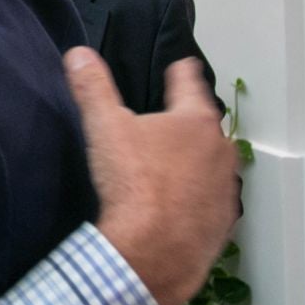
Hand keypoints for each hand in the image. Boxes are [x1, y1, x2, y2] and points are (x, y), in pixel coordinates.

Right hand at [66, 51, 238, 304]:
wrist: (153, 252)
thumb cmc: (133, 181)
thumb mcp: (106, 128)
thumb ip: (93, 87)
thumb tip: (78, 52)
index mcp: (195, 120)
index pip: (189, 82)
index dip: (180, 71)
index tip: (180, 64)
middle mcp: (220, 149)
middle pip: (205, 125)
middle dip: (190, 122)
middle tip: (171, 122)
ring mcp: (226, 188)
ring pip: (213, 164)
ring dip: (198, 161)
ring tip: (176, 166)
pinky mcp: (224, 223)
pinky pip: (212, 201)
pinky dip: (199, 197)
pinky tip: (182, 205)